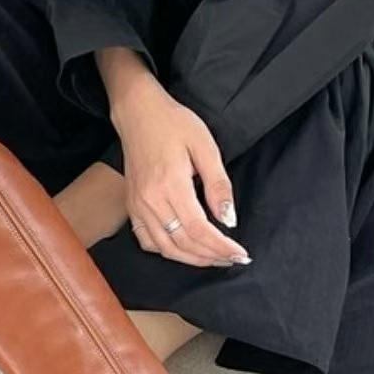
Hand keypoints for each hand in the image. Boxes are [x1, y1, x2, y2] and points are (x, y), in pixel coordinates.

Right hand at [109, 71, 250, 267]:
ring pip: (165, 248)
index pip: (199, 230)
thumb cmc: (174, 124)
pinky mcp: (132, 208)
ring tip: (214, 258)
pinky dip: (167, 251)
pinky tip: (184, 248)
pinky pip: (148, 241)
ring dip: (191, 259)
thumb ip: (218, 186)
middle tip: (233, 259)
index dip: (221, 247)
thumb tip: (228, 220)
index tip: (241, 254)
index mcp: (170, 186)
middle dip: (211, 256)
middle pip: (183, 244)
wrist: (139, 114)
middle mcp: (150, 202)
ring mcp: (138, 207)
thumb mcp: (205, 147)